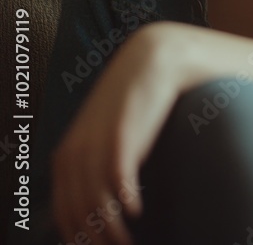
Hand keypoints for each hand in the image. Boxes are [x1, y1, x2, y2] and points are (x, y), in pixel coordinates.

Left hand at [51, 24, 181, 244]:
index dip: (78, 237)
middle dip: (95, 240)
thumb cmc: (134, 103)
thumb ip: (97, 162)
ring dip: (112, 230)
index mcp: (66, 157)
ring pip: (96, 203)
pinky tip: (137, 210)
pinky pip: (117, 180)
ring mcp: (95, 146)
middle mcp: (74, 154)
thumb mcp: (106, 134)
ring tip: (128, 243)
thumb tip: (107, 198)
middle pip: (78, 213)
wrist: (151, 62)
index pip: (64, 212)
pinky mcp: (120, 138)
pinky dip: (125, 202)